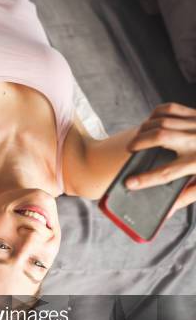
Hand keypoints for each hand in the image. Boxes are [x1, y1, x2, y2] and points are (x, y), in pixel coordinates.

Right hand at [125, 102, 195, 217]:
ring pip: (161, 121)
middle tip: (130, 150)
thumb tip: (167, 210)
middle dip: (138, 142)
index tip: (129, 183)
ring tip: (137, 138)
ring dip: (144, 129)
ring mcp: (195, 125)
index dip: (145, 179)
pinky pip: (169, 109)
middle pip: (159, 137)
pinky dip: (155, 115)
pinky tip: (150, 122)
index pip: (167, 173)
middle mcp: (195, 142)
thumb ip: (188, 196)